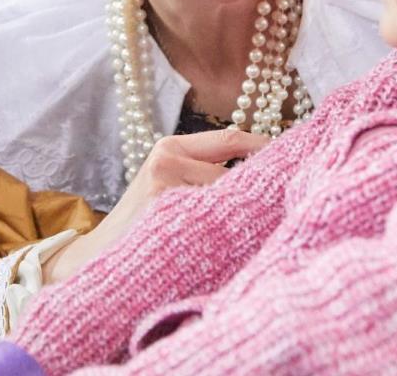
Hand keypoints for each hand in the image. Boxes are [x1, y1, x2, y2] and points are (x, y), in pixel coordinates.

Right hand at [42, 128, 268, 282]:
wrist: (99, 258)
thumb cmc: (142, 226)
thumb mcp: (166, 184)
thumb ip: (203, 172)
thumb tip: (265, 170)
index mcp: (170, 147)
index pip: (232, 138)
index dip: (266, 147)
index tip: (297, 155)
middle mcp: (168, 159)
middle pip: (237, 172)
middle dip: (258, 189)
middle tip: (283, 200)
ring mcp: (167, 187)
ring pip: (229, 198)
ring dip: (243, 215)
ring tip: (245, 234)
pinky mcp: (166, 213)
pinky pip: (215, 220)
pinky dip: (228, 233)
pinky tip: (226, 245)